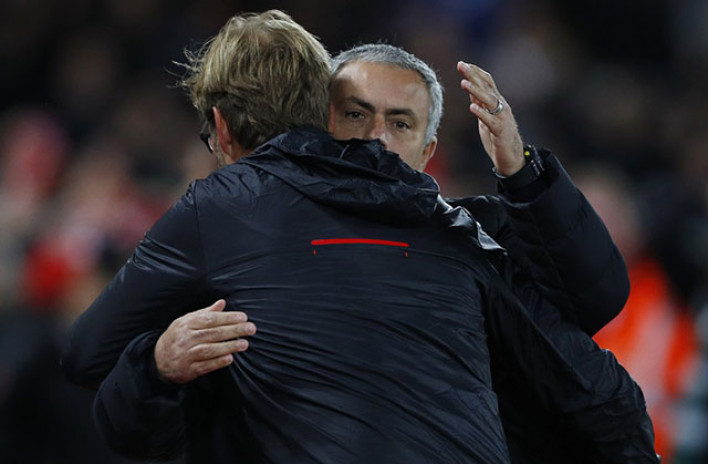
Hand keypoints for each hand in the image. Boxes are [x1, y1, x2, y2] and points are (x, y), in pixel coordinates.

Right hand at [154, 299, 255, 383]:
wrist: (158, 360)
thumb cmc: (177, 337)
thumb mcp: (186, 321)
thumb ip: (205, 312)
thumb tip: (222, 302)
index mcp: (186, 324)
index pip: (210, 319)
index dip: (228, 317)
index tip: (243, 317)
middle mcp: (186, 338)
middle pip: (213, 333)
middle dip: (234, 330)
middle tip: (251, 328)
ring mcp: (186, 355)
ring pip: (210, 349)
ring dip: (229, 346)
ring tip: (244, 344)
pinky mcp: (189, 370)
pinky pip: (205, 366)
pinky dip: (218, 362)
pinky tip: (230, 358)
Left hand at [457, 61, 523, 175]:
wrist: (512, 158)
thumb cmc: (498, 136)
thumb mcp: (486, 116)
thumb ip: (480, 102)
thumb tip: (470, 87)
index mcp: (497, 102)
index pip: (487, 82)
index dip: (475, 72)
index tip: (462, 63)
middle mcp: (501, 107)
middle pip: (487, 87)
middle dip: (474, 76)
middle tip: (461, 65)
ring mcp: (502, 119)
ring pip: (490, 101)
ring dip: (476, 91)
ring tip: (464, 83)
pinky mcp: (500, 132)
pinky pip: (491, 121)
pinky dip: (482, 114)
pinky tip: (472, 107)